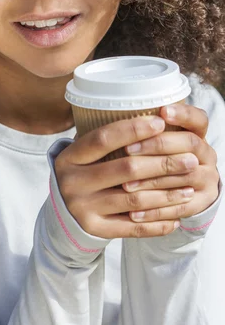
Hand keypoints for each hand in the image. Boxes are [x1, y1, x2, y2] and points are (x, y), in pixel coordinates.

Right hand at [54, 110, 217, 239]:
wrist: (62, 211)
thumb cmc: (83, 172)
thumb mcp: (83, 153)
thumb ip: (108, 140)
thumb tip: (152, 118)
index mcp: (69, 157)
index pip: (102, 139)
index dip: (133, 129)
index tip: (161, 122)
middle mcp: (72, 182)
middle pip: (126, 169)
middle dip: (163, 163)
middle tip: (190, 159)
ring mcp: (82, 208)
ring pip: (134, 200)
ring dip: (167, 194)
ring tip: (190, 188)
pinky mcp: (94, 229)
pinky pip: (133, 228)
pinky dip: (158, 223)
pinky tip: (177, 217)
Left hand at [122, 103, 218, 221]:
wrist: (187, 189)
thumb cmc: (161, 158)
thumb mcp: (158, 142)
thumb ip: (146, 131)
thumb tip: (116, 118)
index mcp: (197, 134)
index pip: (198, 119)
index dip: (182, 114)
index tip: (162, 111)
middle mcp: (206, 155)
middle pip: (189, 144)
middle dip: (157, 145)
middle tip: (128, 150)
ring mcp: (208, 180)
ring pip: (183, 178)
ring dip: (152, 181)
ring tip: (124, 185)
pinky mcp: (201, 203)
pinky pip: (179, 208)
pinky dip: (155, 211)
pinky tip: (133, 213)